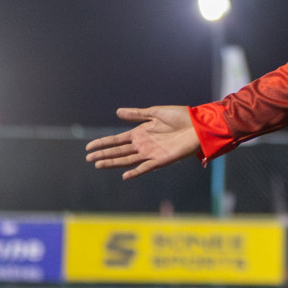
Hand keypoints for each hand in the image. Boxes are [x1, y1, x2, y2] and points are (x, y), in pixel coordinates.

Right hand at [85, 106, 200, 179]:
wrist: (198, 125)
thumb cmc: (180, 117)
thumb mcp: (155, 112)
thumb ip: (137, 114)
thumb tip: (117, 112)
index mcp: (141, 133)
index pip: (117, 140)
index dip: (103, 143)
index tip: (89, 147)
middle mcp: (143, 144)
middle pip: (119, 151)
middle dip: (103, 154)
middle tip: (88, 158)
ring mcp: (151, 153)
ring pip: (127, 160)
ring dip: (113, 162)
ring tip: (98, 165)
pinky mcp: (161, 160)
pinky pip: (145, 167)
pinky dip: (135, 172)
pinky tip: (124, 176)